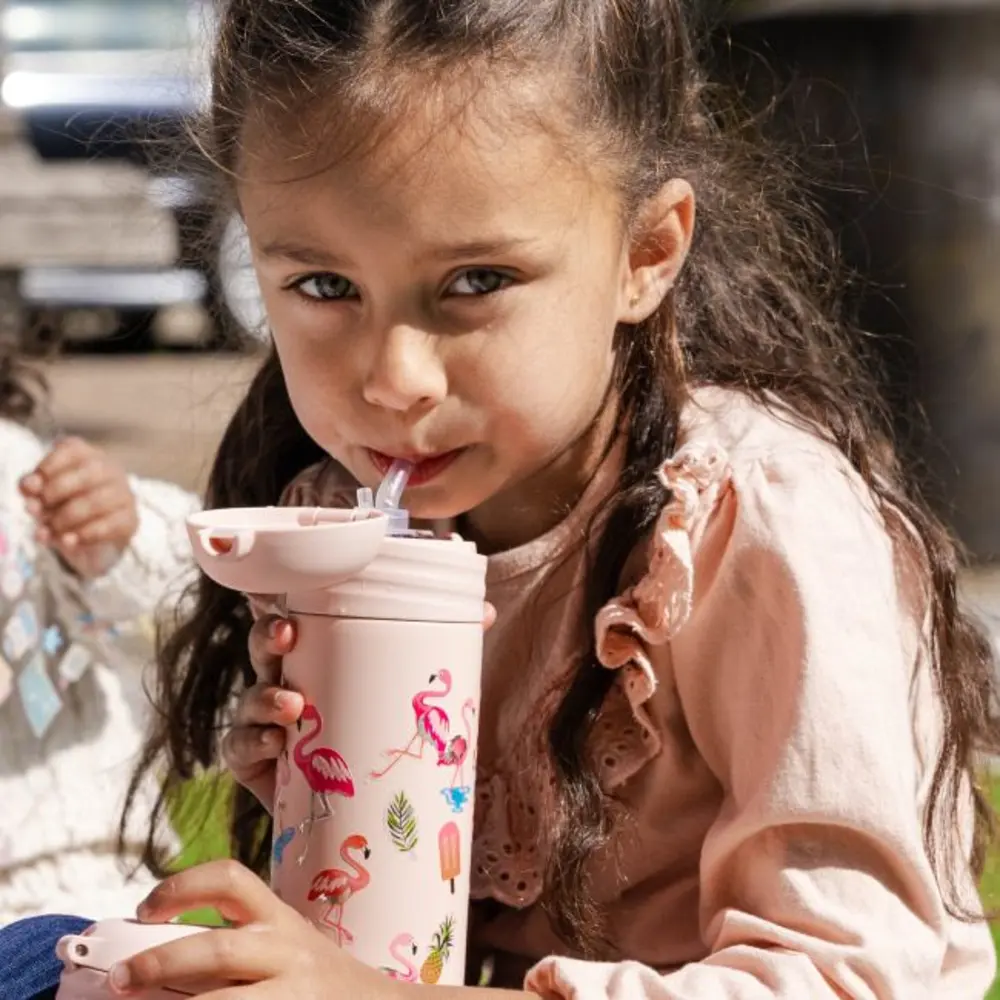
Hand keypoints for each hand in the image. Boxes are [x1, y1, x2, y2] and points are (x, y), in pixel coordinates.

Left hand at [19, 436, 138, 577]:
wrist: (89, 535)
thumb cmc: (63, 504)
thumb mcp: (42, 494)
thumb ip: (32, 488)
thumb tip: (28, 487)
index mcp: (87, 455)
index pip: (72, 449)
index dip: (49, 466)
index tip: (29, 487)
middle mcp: (111, 469)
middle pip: (91, 471)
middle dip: (58, 491)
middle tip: (37, 510)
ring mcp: (124, 494)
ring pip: (98, 500)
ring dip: (67, 518)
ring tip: (51, 529)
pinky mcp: (131, 519)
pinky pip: (110, 525)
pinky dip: (85, 534)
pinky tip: (69, 541)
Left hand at [109, 860, 401, 998]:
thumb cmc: (315, 978)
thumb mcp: (285, 947)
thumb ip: (237, 942)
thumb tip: (156, 956)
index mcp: (279, 920)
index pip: (232, 881)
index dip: (184, 886)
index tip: (146, 908)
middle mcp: (286, 951)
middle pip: (218, 949)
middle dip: (161, 962)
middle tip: (120, 979)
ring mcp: (291, 993)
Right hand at [223, 602, 496, 808]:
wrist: (358, 807)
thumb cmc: (377, 732)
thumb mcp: (407, 690)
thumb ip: (440, 648)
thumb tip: (487, 611)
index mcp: (316, 654)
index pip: (291, 613)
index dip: (278, 596)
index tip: (280, 586)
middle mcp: (284, 679)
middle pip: (264, 647)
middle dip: (268, 635)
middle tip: (286, 634)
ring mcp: (264, 720)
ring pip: (250, 697)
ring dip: (264, 696)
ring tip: (291, 705)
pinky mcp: (253, 761)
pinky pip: (239, 746)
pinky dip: (253, 742)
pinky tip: (275, 743)